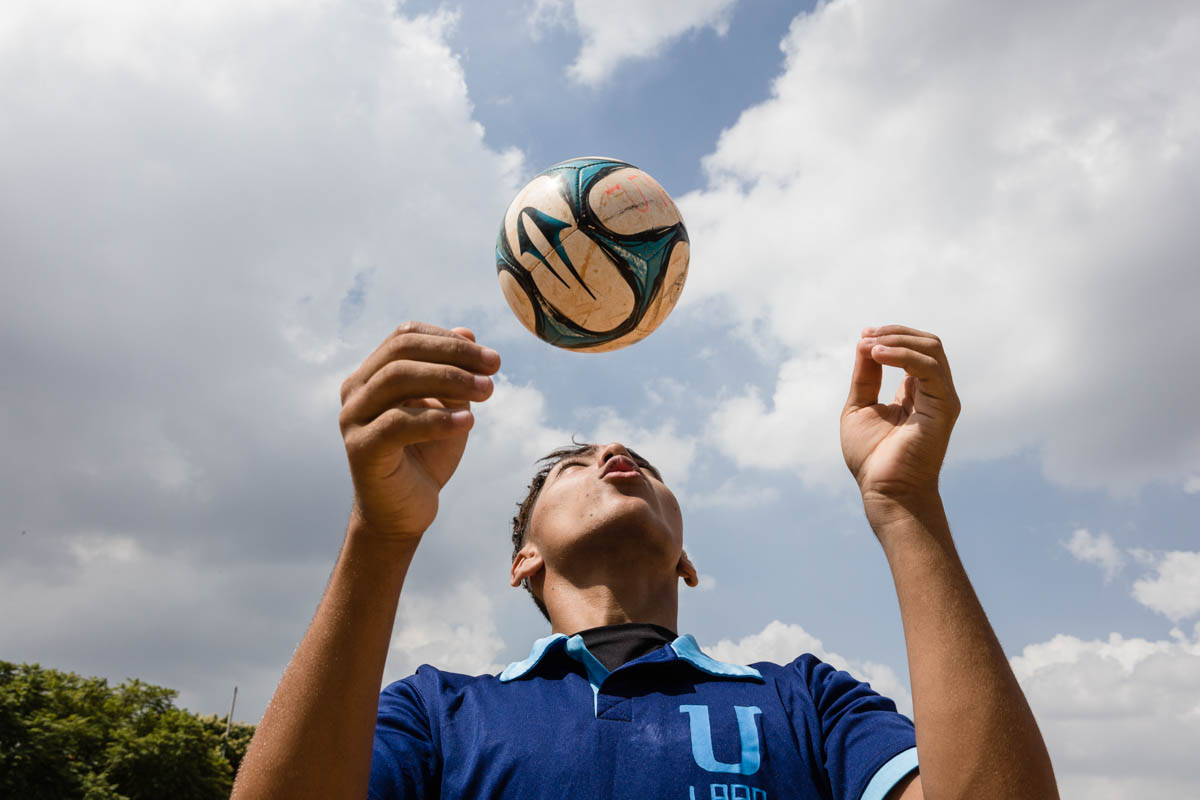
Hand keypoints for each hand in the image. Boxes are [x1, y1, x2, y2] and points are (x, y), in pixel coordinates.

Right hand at [338, 322, 499, 541]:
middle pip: (402, 352)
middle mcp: (356, 391)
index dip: (448, 339)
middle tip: (494, 367)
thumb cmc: (425, 456)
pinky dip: (437, 418)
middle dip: (454, 354)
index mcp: (372, 374)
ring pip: (397, 379)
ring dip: (450, 379)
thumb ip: (452, 372)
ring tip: (488, 391)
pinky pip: (397, 423)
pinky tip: (469, 422)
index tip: (490, 357)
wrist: (403, 513)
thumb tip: (467, 331)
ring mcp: (353, 419)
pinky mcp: (360, 449)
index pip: (405, 336)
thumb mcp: (447, 408)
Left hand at [840, 325, 959, 524]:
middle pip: (927, 343)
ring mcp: (942, 398)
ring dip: (898, 340)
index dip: (890, 337)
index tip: (862, 336)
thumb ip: (866, 376)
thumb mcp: (860, 406)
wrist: (884, 490)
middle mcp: (933, 392)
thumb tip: (864, 341)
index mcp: (915, 392)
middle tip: (866, 335)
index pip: (913, 350)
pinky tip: (878, 355)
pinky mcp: (945, 406)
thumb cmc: (872, 458)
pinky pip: (929, 368)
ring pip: (932, 349)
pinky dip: (903, 355)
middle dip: (895, 332)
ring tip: (870, 346)